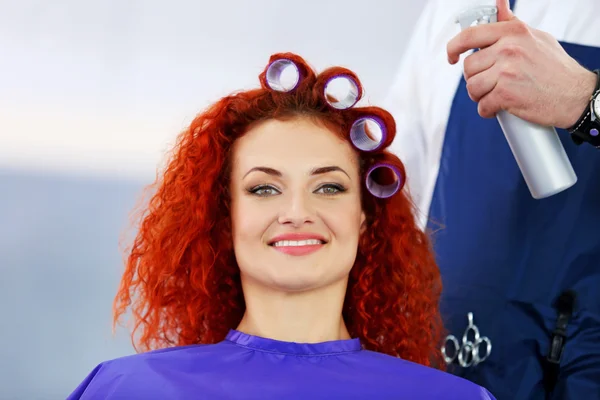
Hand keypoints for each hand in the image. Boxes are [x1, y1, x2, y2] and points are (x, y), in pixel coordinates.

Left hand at [447, 0, 596, 128]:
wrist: (576, 94)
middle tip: (489, 84)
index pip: (469, 36)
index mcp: (513, 32)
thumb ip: (511, 23)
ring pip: (472, 87)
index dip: (453, 48)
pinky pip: (482, 105)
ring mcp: (507, 72)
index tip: (451, 57)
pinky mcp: (506, 95)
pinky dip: (487, 111)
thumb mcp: (535, 37)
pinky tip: (498, 108)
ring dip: (479, 96)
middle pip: (468, 67)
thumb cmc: (555, 67)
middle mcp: (508, 49)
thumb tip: (498, 3)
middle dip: (475, 79)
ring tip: (494, 95)